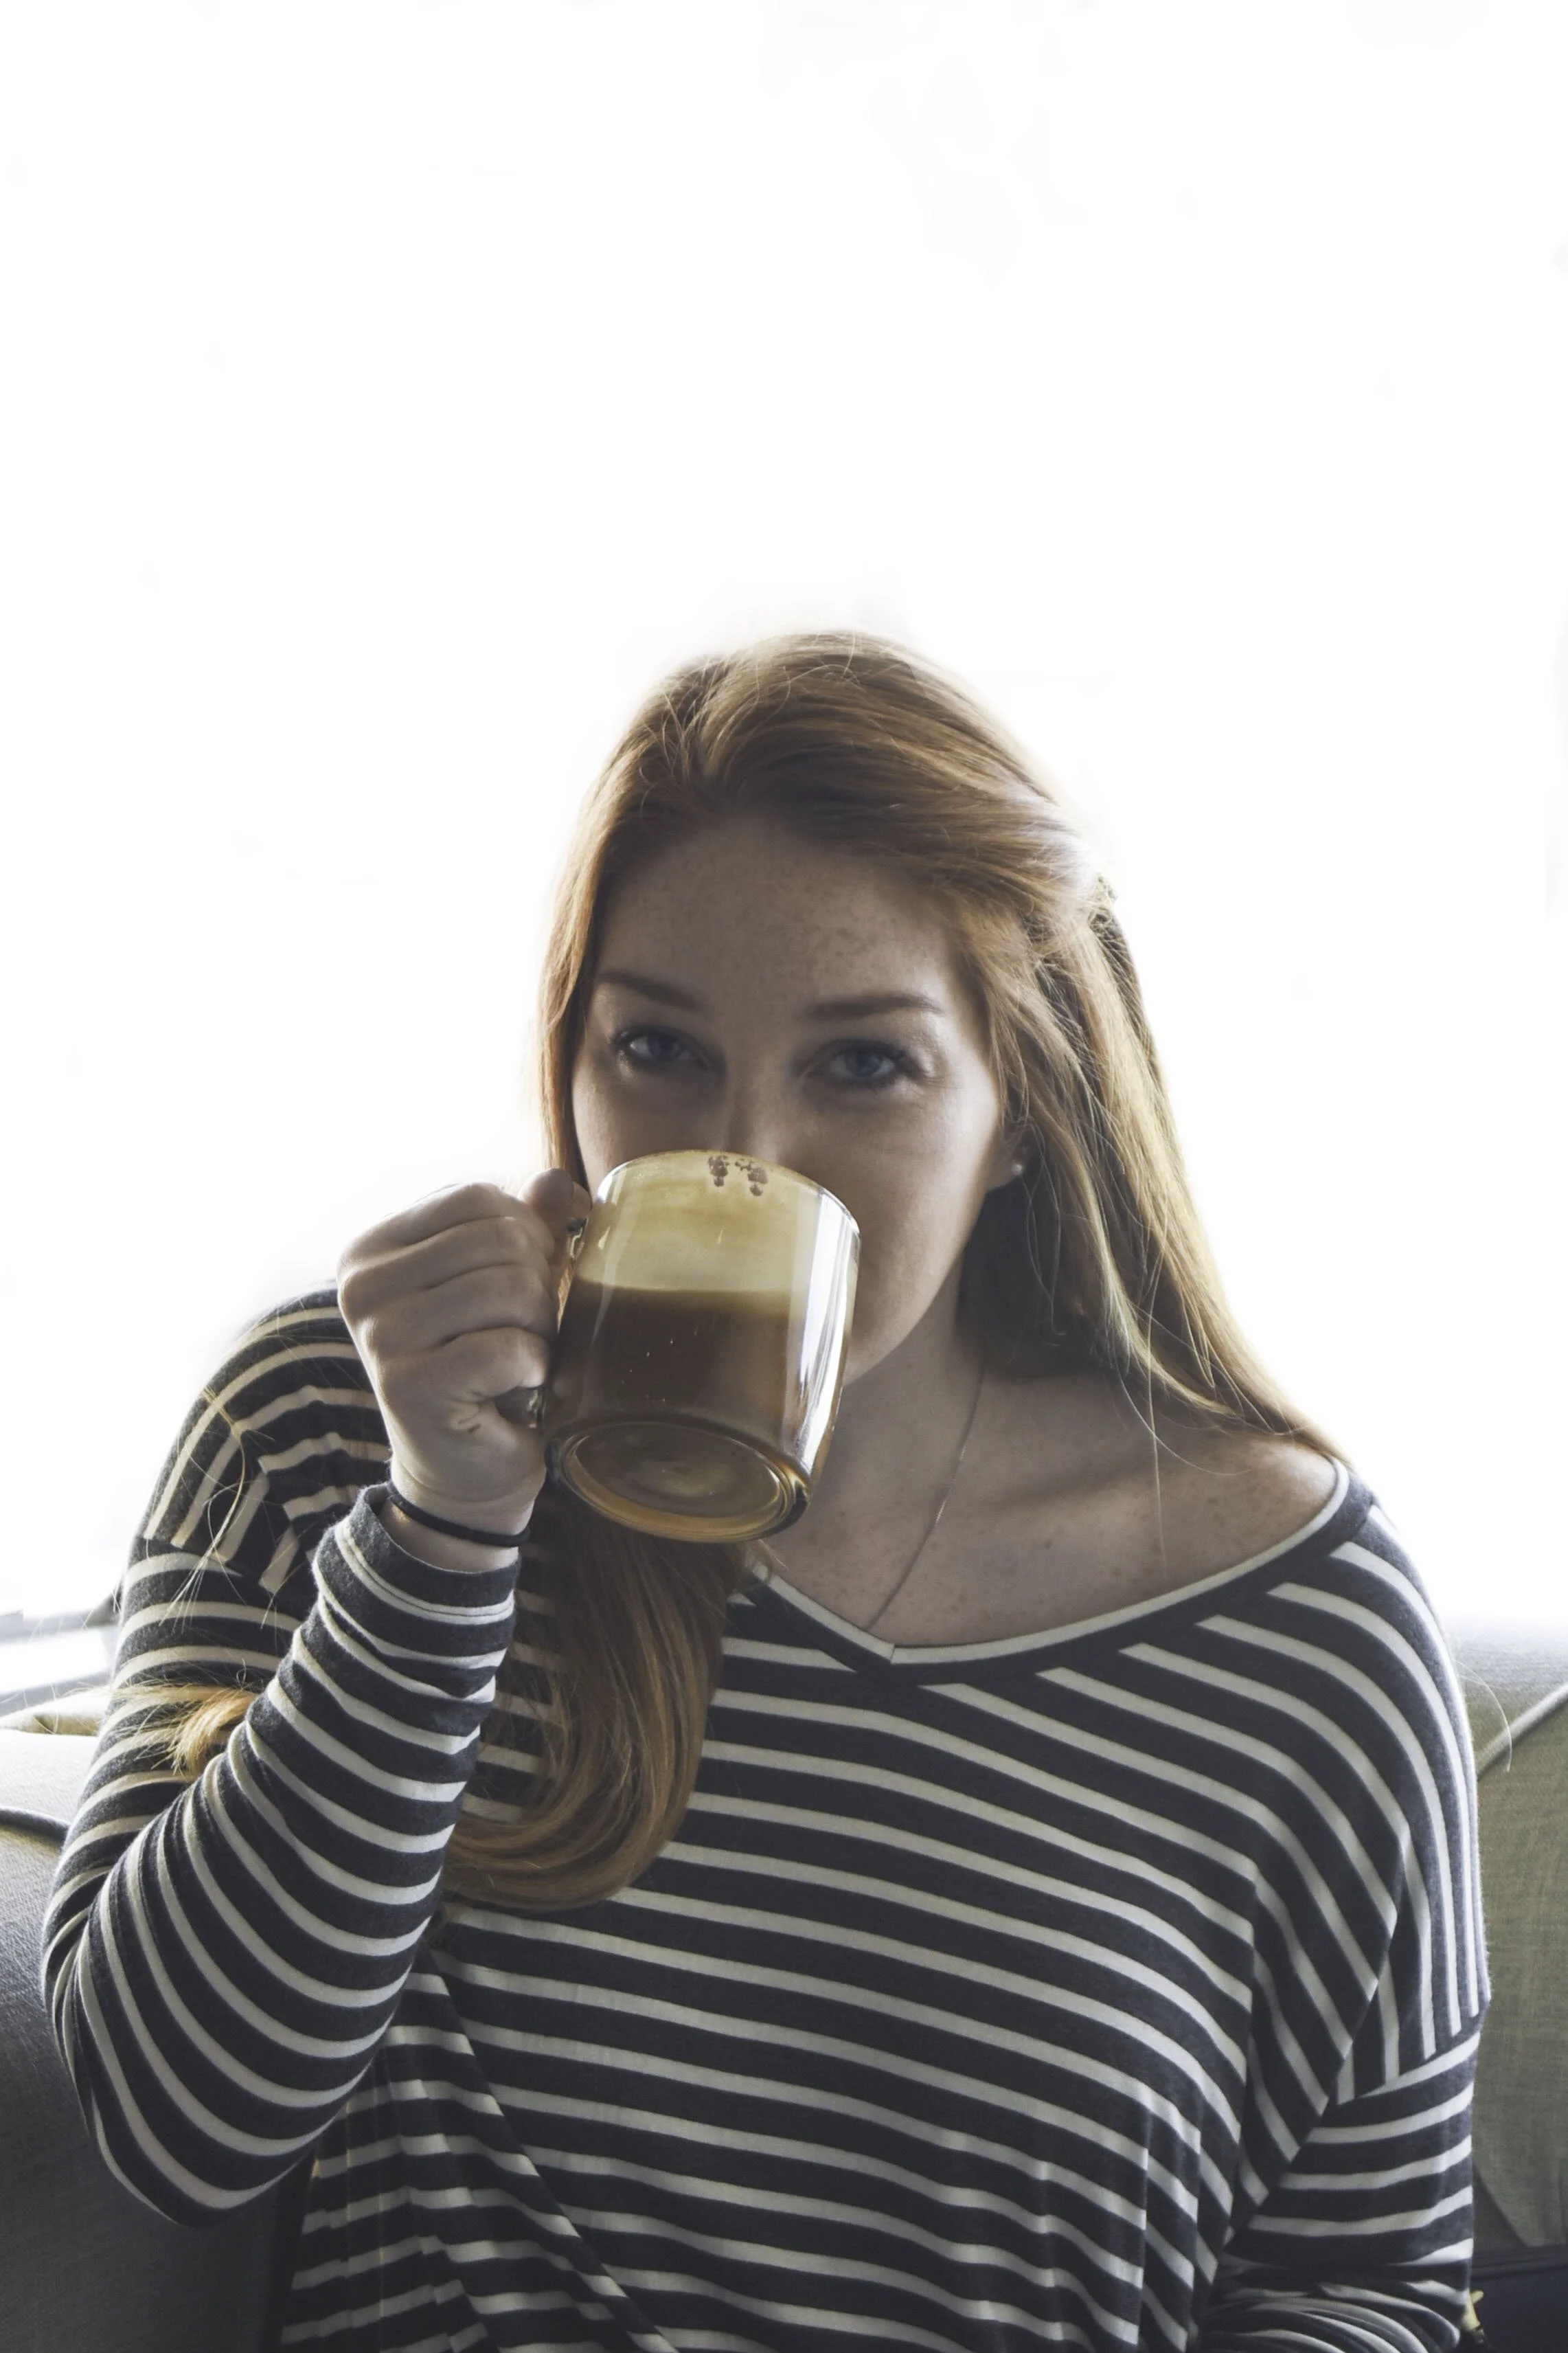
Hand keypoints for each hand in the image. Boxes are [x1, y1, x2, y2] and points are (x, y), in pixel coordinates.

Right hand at [337, 1169, 591, 1535]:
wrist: (466, 1470)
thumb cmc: (486, 1366)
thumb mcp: (501, 1282)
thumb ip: (526, 1223)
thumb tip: (558, 1184)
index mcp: (371, 1249)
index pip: (475, 1198)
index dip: (526, 1233)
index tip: (525, 1280)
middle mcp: (360, 1286)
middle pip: (498, 1239)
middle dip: (538, 1283)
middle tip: (526, 1329)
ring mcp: (378, 1336)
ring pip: (509, 1288)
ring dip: (540, 1326)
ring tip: (522, 1356)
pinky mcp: (408, 1388)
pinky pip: (508, 1347)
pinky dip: (533, 1365)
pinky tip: (519, 1384)